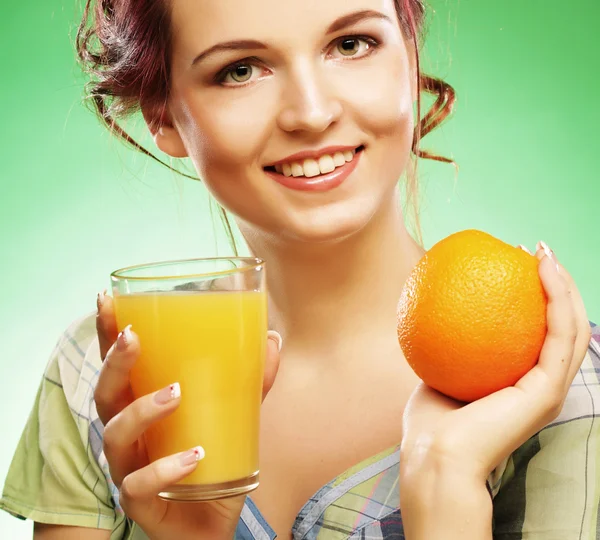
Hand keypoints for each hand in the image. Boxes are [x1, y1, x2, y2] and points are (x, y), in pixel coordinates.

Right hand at [94, 294, 280, 539]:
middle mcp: (128, 433)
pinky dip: (165, 469)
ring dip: (142, 410)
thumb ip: (250, 379)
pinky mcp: (141, 502)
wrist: (212, 522)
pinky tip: (194, 457)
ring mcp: (129, 467)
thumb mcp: (234, 414)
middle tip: (134, 338)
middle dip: (115, 362)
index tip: (106, 299)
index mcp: (142, 405)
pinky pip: (140, 485)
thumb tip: (271, 336)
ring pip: (115, 435)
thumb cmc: (212, 460)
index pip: (117, 366)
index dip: (106, 334)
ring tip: (175, 394)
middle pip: (104, 394)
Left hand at [399, 242, 590, 532]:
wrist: (434, 458)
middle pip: (564, 326)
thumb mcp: (438, 371)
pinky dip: (557, 299)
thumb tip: (433, 309)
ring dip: (564, 285)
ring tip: (545, 253)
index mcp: (520, 384)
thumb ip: (446, 345)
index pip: (540, 334)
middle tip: (536, 251)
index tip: (515, 263)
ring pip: (572, 326)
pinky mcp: (548, 390)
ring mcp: (549, 388)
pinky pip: (560, 334)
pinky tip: (541, 270)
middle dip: (556, 284)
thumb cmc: (431, 423)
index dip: (536, 297)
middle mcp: (541, 385)